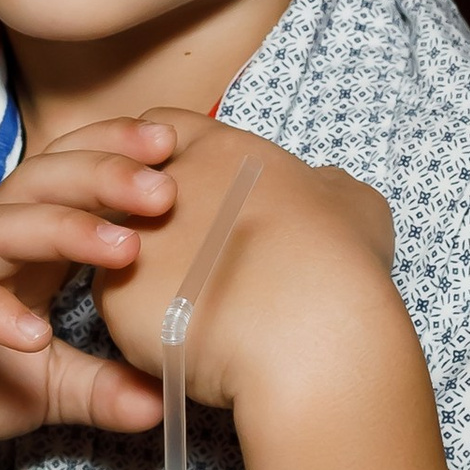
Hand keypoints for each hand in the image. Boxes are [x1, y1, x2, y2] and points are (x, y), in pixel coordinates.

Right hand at [0, 117, 177, 469]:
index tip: (174, 148)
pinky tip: (36, 334)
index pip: (65, 180)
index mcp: (19, 251)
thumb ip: (103, 385)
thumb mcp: (48, 390)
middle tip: (164, 190)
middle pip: (38, 187)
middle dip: (102, 178)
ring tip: (122, 247)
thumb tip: (169, 396)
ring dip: (63, 231)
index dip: (113, 154)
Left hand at [80, 115, 395, 407]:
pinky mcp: (116, 296)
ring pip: (119, 247)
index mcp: (220, 153)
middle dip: (150, 217)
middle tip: (187, 257)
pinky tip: (184, 343)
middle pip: (129, 185)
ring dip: (146, 272)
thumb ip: (325, 188)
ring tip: (194, 308)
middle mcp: (165, 185)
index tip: (191, 191)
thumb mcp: (353, 206)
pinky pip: (119, 306)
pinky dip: (143, 324)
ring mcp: (135, 237)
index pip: (166, 127)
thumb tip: (319, 191)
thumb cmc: (339, 266)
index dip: (172, 155)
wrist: (308, 335)